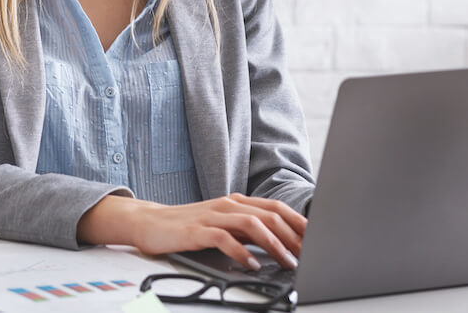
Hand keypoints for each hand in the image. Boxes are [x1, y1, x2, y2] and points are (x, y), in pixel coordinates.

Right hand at [77, 192, 306, 270]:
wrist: (149, 223)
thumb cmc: (188, 227)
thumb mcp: (222, 226)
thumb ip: (247, 232)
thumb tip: (279, 246)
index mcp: (237, 202)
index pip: (276, 209)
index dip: (299, 223)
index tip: (318, 240)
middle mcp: (228, 205)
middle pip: (270, 214)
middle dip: (294, 235)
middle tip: (309, 254)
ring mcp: (212, 215)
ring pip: (252, 224)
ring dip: (274, 244)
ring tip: (288, 261)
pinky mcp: (197, 230)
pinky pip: (224, 239)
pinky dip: (242, 252)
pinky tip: (252, 264)